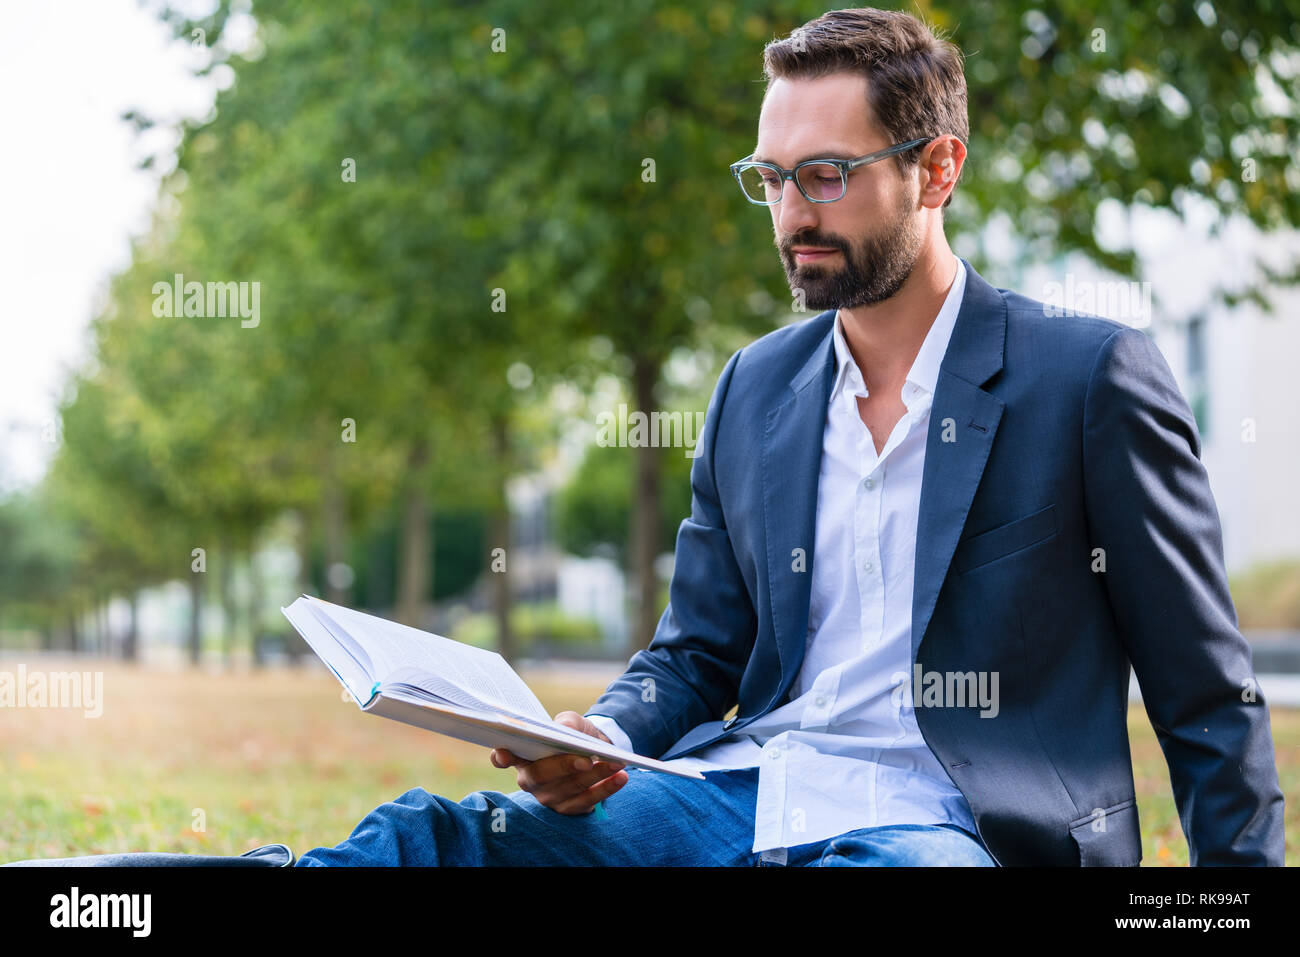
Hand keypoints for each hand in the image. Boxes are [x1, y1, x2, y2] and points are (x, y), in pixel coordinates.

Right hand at [489, 711, 628, 813]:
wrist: (594, 750)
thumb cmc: (575, 734)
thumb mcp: (572, 722)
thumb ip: (566, 722)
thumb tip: (564, 729)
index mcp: (523, 756)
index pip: (504, 757)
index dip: (501, 757)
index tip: (503, 753)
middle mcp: (530, 780)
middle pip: (541, 776)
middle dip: (564, 767)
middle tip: (586, 760)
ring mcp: (548, 797)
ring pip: (570, 788)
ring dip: (596, 776)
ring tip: (617, 763)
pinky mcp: (569, 809)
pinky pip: (588, 802)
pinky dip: (607, 789)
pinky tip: (621, 777)